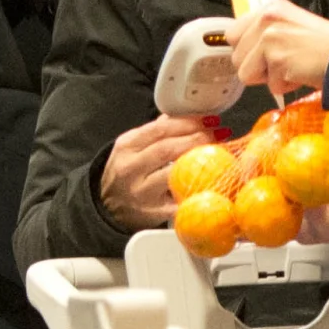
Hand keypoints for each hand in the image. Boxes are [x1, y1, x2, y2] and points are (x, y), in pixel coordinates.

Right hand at [97, 114, 213, 230]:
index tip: (210, 120)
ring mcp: (142, 193)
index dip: (189, 122)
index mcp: (127, 146)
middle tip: (219, 134)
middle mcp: (131, 169)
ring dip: (202, 162)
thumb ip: (156, 131)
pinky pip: (180, 200)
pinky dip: (199, 190)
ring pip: (175, 173)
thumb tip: (188, 115)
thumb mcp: (132, 147)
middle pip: (169, 149)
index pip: (161, 129)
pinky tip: (214, 182)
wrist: (108, 207)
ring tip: (220, 153)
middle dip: (199, 139)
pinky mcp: (154, 213)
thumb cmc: (126, 173)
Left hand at [230, 1, 328, 97]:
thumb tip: (247, 52)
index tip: (261, 57)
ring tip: (292, 68)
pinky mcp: (277, 60)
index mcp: (270, 8)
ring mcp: (270, 39)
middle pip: (236, 56)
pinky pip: (268, 85)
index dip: (245, 51)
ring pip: (246, 73)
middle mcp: (267, 19)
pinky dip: (285, 86)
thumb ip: (268, 32)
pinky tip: (300, 74)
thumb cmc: (327, 45)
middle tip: (282, 63)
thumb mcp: (292, 26)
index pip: (233, 34)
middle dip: (256, 67)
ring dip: (269, 78)